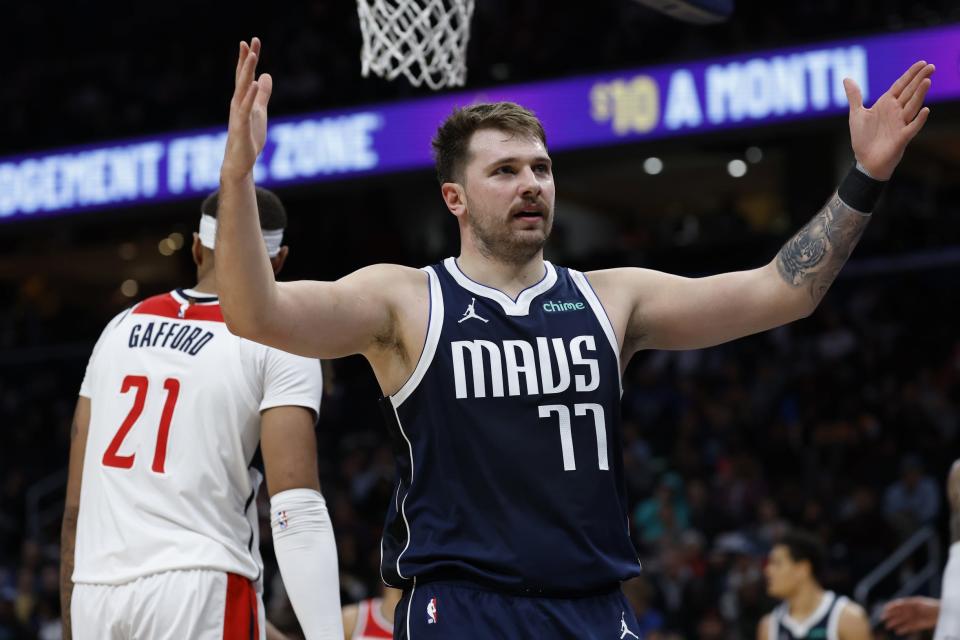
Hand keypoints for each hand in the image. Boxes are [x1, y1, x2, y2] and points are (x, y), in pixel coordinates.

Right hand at [222, 37, 273, 179]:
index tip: (252, 41)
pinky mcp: (241, 127)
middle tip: (250, 41)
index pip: (245, 75)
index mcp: (242, 99)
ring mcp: (238, 114)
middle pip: (242, 77)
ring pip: (242, 89)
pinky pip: (245, 109)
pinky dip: (250, 96)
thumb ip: (263, 95)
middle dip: (246, 59)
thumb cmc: (248, 138)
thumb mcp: (260, 112)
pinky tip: (255, 84)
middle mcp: (237, 103)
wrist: (239, 162)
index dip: (248, 58)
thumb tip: (266, 76)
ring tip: (252, 56)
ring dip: (247, 72)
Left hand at [844, 60, 933, 179]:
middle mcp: (896, 112)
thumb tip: (847, 78)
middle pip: (910, 92)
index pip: (901, 85)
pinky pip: (912, 127)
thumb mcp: (856, 114)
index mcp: (886, 104)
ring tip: (927, 81)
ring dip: (920, 94)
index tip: (922, 62)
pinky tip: (925, 110)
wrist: (865, 161)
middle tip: (931, 66)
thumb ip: (854, 96)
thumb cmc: (863, 139)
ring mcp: (900, 124)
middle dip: (920, 79)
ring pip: (912, 106)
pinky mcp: (902, 137)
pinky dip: (919, 119)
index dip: (911, 74)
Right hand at [881, 596, 939, 634]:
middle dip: (890, 616)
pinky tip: (898, 631)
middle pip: (898, 613)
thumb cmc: (930, 605)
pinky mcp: (918, 625)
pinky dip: (903, 629)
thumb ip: (907, 604)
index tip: (885, 609)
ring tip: (888, 626)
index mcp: (910, 603)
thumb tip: (896, 605)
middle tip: (882, 618)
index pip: (898, 604)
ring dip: (895, 623)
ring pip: (902, 621)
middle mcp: (910, 610)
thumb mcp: (917, 602)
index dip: (891, 607)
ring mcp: (914, 618)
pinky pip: (909, 627)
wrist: (941, 612)